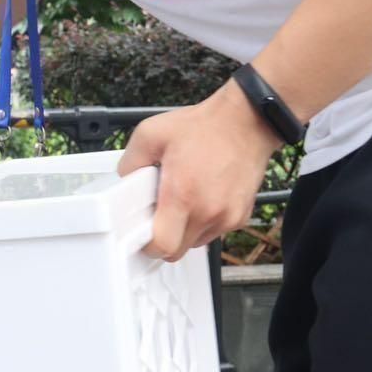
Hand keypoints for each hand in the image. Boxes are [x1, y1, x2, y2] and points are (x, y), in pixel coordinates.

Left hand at [117, 84, 281, 261]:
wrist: (246, 121)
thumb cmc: (203, 127)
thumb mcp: (151, 133)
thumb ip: (130, 162)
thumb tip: (125, 180)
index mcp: (182, 194)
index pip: (163, 245)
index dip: (148, 245)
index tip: (142, 234)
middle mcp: (207, 211)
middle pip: (178, 250)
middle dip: (164, 239)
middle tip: (158, 215)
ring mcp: (227, 216)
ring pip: (196, 242)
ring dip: (184, 230)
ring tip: (182, 199)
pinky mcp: (241, 216)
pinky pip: (214, 231)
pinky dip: (204, 222)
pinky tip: (201, 196)